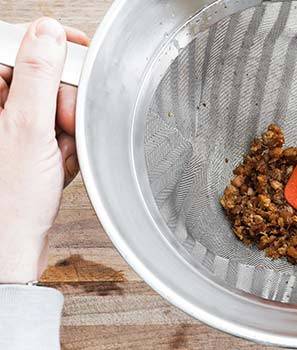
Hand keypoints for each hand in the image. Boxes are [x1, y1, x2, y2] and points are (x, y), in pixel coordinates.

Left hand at [0, 18, 87, 282]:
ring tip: (58, 155)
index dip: (50, 48)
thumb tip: (48, 33)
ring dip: (68, 129)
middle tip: (61, 127)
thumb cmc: (9, 202)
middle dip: (63, 103)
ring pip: (55, 106)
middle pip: (41, 78)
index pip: (15, 47)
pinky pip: (57, 131)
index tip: (75, 52)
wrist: (12, 247)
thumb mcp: (28, 130)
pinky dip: (67, 147)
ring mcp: (9, 129)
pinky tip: (58, 165)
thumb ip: (38, 76)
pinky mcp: (24, 146)